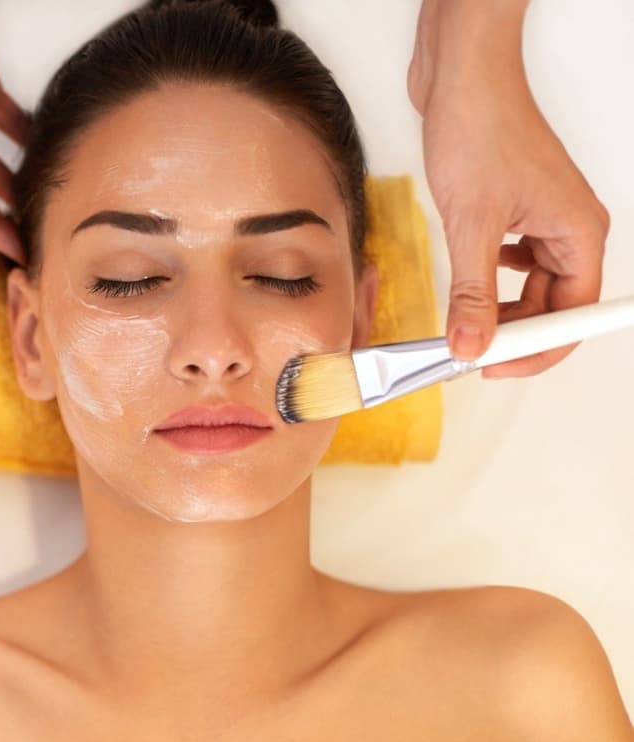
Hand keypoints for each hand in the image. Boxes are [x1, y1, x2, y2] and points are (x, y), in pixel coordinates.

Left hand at [408, 0, 609, 377]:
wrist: (461, 75)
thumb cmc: (480, 127)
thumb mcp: (472, 224)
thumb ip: (473, 293)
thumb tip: (471, 346)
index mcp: (578, 233)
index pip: (570, 317)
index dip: (535, 351)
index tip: (493, 368)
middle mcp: (569, 229)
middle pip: (550, 306)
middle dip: (511, 333)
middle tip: (467, 351)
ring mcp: (543, 219)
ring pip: (529, 287)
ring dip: (498, 309)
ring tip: (463, 320)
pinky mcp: (515, 210)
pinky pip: (513, 263)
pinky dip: (491, 280)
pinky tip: (473, 280)